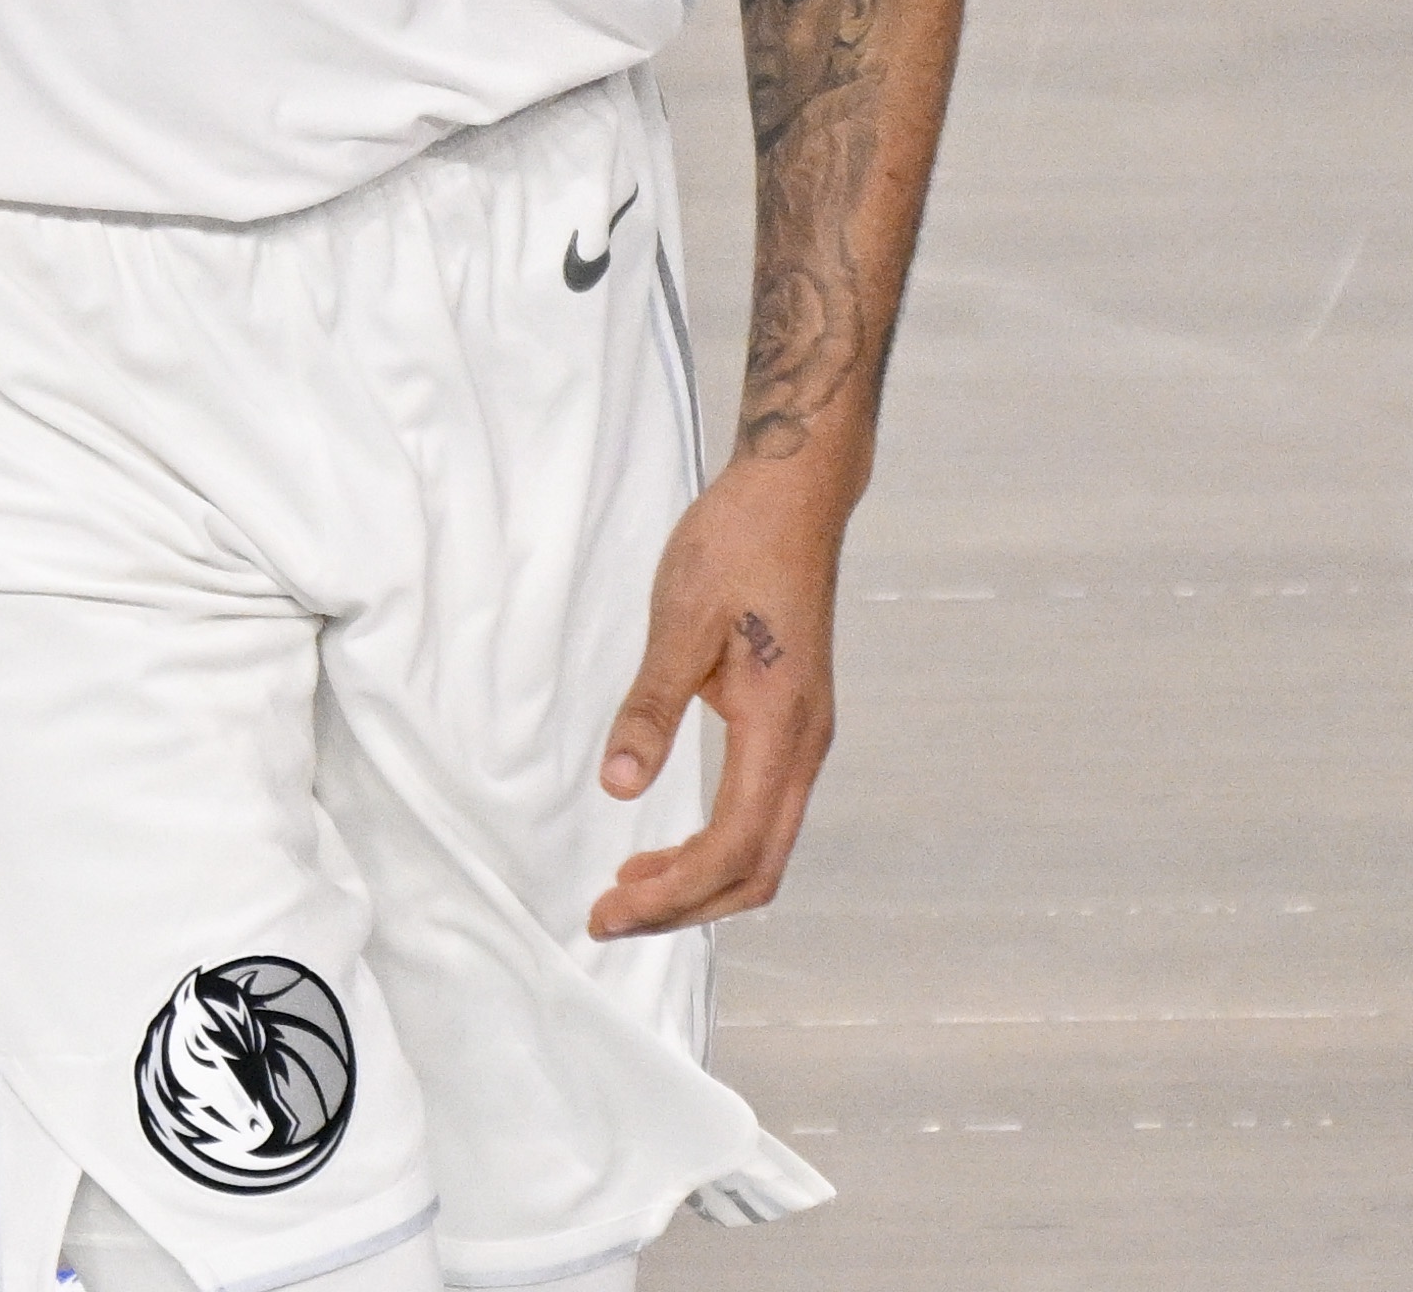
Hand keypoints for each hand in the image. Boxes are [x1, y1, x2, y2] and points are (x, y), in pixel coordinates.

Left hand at [589, 457, 850, 935]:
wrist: (793, 496)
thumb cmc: (738, 545)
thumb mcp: (680, 619)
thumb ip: (651, 707)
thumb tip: (618, 786)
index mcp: (780, 728)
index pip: (731, 849)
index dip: (671, 896)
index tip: (607, 911)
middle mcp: (804, 747)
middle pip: (755, 870)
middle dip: (683, 907)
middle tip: (608, 916)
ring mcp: (805, 738)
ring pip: (763, 849)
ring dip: (700, 882)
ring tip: (630, 889)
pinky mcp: (794, 724)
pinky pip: (763, 815)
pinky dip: (716, 848)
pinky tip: (669, 845)